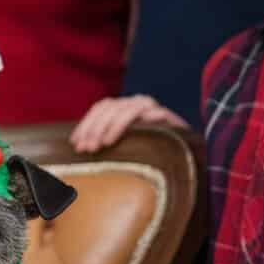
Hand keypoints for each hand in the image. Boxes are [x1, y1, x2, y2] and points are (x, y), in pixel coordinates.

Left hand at [69, 94, 188, 152]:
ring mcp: (152, 108)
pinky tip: (124, 137)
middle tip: (86, 149)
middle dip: (94, 128)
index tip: (75, 143)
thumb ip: (104, 144)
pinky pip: (150, 113)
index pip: (101, 108)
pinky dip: (132, 123)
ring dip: (110, 126)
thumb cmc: (150, 157)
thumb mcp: (124, 149)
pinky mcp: (168, 116)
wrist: (187, 159)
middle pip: (110, 107)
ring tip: (102, 145)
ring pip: (126, 108)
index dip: (86, 123)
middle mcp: (137, 103)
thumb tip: (77, 149)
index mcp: (124, 108)